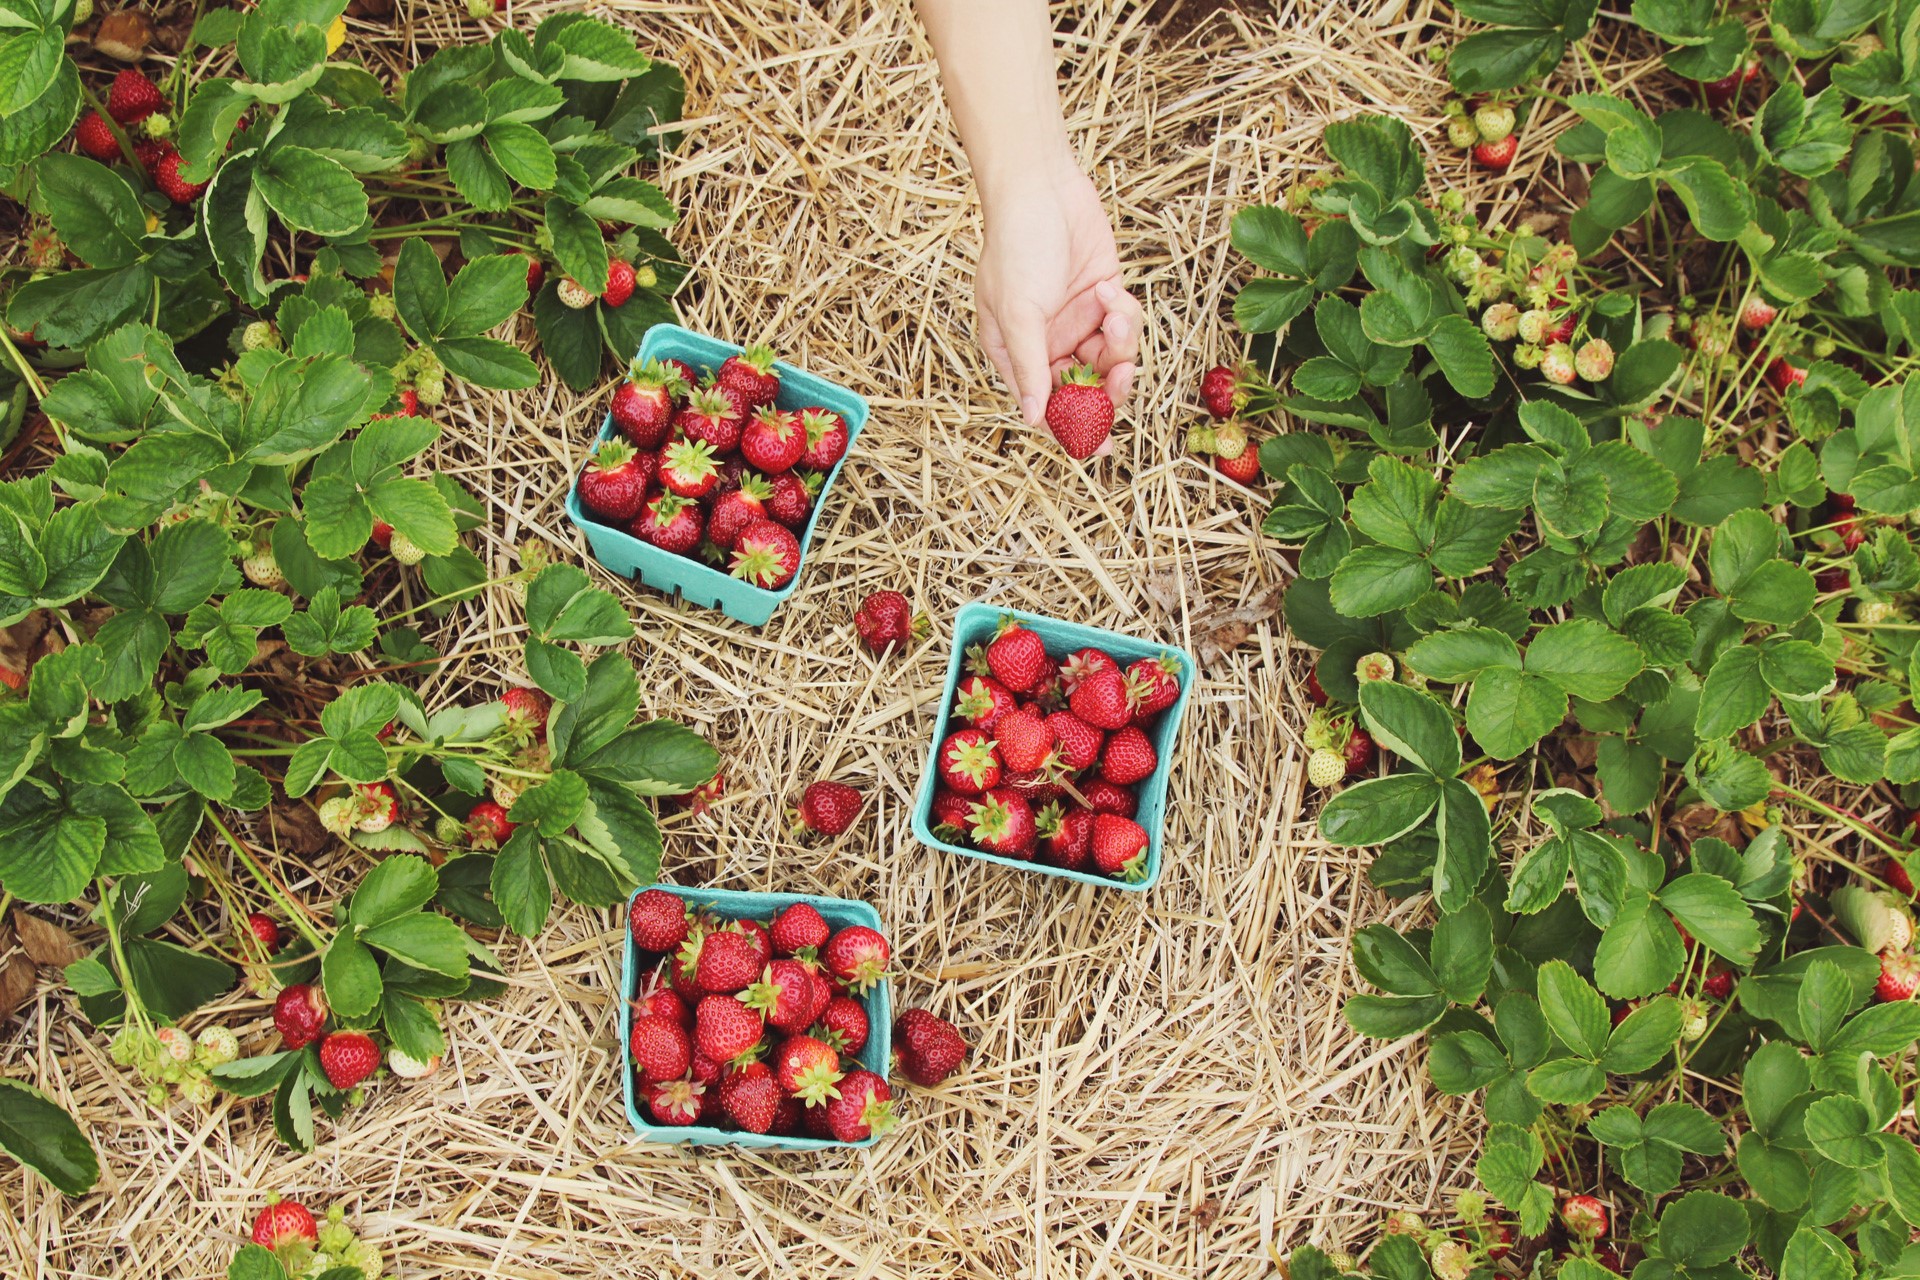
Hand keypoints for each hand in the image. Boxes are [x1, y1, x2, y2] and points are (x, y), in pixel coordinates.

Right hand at [975, 165, 1140, 430]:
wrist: (1041, 187)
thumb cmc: (1015, 245)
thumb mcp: (1017, 312)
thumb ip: (1029, 368)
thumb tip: (1032, 418)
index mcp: (1018, 354)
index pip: (1047, 405)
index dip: (1073, 429)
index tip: (1099, 447)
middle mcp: (1049, 345)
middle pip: (1087, 390)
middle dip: (1108, 388)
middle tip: (1121, 379)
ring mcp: (1079, 323)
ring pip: (1112, 360)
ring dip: (1121, 342)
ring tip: (1113, 311)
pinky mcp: (1105, 300)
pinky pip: (1125, 327)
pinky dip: (1124, 313)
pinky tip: (1108, 287)